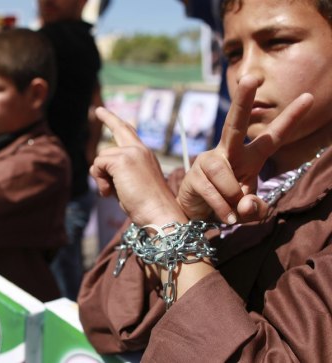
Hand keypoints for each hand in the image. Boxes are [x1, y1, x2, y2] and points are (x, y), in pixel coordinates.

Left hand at [90, 107, 186, 225]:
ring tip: (113, 192)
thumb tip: (95, 168)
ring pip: (101, 158)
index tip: (107, 113)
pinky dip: (99, 180)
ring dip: (101, 177)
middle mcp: (140, 149)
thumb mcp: (130, 185)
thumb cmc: (146, 206)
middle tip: (97, 110)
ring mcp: (132, 152)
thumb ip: (116, 173)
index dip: (117, 123)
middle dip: (108, 118)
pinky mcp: (122, 160)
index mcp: (145, 155)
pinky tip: (109, 192)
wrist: (158, 213)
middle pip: (119, 130)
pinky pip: (98, 165)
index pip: (130, 134)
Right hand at [177, 75, 313, 223]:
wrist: (196, 214)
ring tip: (232, 212)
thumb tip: (245, 204)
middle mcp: (228, 152)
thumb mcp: (248, 211)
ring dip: (232, 195)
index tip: (308, 98)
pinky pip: (213, 191)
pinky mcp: (194, 175)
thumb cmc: (227, 206)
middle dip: (243, 100)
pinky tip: (225, 217)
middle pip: (235, 123)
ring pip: (224, 172)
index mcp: (249, 157)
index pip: (272, 137)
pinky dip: (222, 208)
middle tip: (252, 77)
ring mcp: (208, 161)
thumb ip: (255, 210)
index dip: (290, 118)